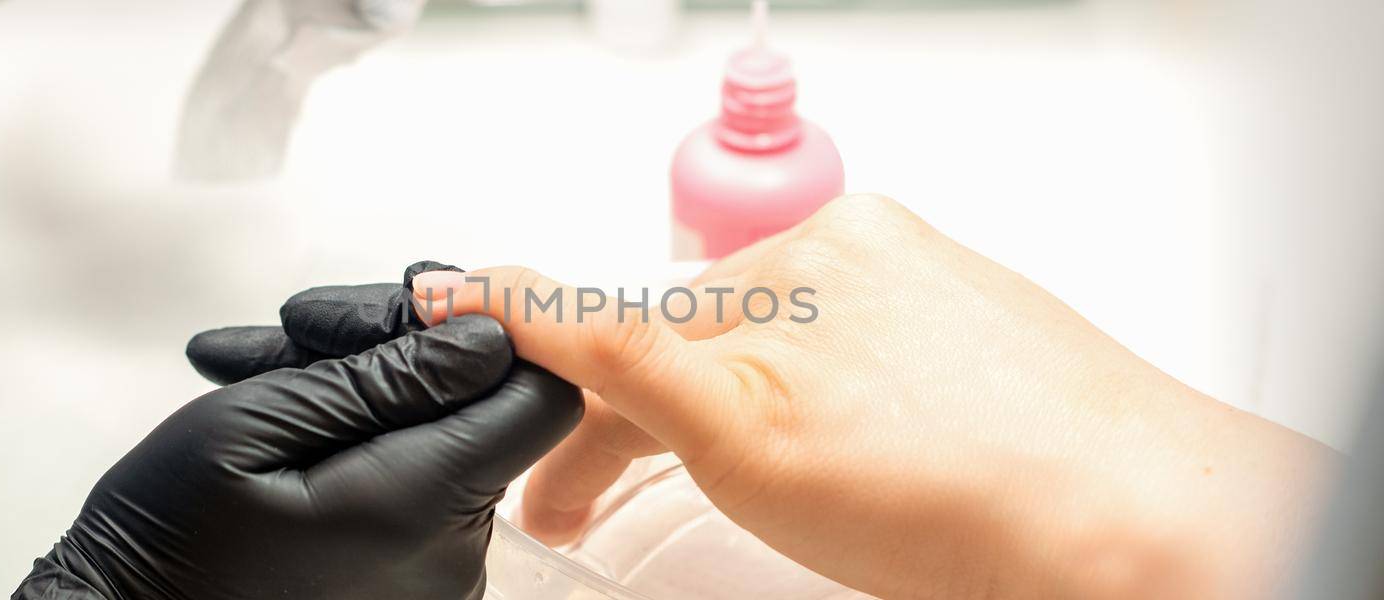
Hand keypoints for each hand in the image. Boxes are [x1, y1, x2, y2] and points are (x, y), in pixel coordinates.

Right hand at [14, 263, 582, 599]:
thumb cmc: (166, 541)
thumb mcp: (254, 424)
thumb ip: (382, 376)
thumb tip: (486, 334)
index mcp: (422, 506)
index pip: (539, 399)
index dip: (491, 337)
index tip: (411, 315)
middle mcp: (452, 558)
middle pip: (479, 414)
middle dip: (397, 356)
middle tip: (296, 336)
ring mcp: (434, 583)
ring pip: (439, 444)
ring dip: (364, 396)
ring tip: (264, 377)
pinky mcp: (409, 591)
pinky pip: (414, 492)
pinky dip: (360, 447)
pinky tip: (284, 425)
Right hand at [412, 195, 1337, 598]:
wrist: (1140, 536)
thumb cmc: (967, 498)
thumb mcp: (744, 434)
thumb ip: (615, 357)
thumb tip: (504, 292)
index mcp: (803, 252)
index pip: (634, 325)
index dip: (557, 390)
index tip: (497, 390)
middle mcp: (864, 254)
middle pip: (698, 341)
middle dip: (629, 425)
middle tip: (584, 500)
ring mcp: (922, 292)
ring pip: (766, 354)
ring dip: (708, 418)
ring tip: (695, 490)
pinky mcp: (970, 333)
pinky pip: (842, 363)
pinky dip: (793, 407)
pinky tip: (812, 458)